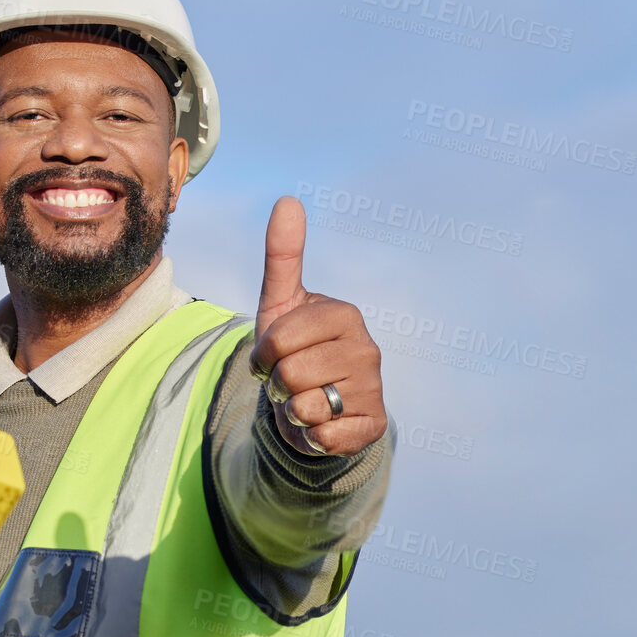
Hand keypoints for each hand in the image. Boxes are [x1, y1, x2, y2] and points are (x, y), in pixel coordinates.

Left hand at [249, 197, 386, 456]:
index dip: (263, 353)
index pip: (280, 338)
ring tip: (306, 399)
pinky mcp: (372, 426)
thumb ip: (283, 255)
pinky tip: (322, 423)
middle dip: (277, 382)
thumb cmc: (295, 351)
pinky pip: (324, 436)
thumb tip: (288, 200)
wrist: (316, 407)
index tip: (273, 354)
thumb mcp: (282, 304)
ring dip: (293, 409)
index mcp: (345, 315)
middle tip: (289, 380)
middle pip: (290, 372)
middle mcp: (367, 349)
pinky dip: (312, 435)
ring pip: (305, 405)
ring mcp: (373, 389)